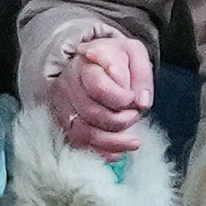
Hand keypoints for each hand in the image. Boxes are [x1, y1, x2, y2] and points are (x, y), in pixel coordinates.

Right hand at [50, 32, 156, 154]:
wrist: (90, 61)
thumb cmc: (114, 58)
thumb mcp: (133, 54)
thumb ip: (141, 74)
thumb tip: (142, 102)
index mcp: (86, 64)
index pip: (98, 87)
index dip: (120, 99)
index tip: (132, 99)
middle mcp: (69, 84)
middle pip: (91, 112)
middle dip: (120, 121)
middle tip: (134, 116)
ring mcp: (63, 104)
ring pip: (83, 131)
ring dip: (112, 141)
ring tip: (133, 141)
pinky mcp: (63, 121)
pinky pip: (79, 143)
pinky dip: (101, 151)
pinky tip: (118, 151)